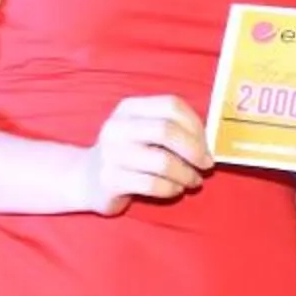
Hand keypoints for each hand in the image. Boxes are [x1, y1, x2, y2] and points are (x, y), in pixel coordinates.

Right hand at [81, 94, 211, 214]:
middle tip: (206, 165)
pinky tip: (175, 189)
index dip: (196, 125)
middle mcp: (118, 127)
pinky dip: (171, 189)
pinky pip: (152, 185)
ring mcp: (111, 153)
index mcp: (130, 108)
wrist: (86, 178)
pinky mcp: (110, 180)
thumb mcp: (144, 132)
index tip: (207, 145)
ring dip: (186, 174)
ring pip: (162, 162)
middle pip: (166, 131)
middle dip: (194, 150)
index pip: (171, 105)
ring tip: (193, 181)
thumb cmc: (128, 155)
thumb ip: (172, 130)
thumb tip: (209, 143)